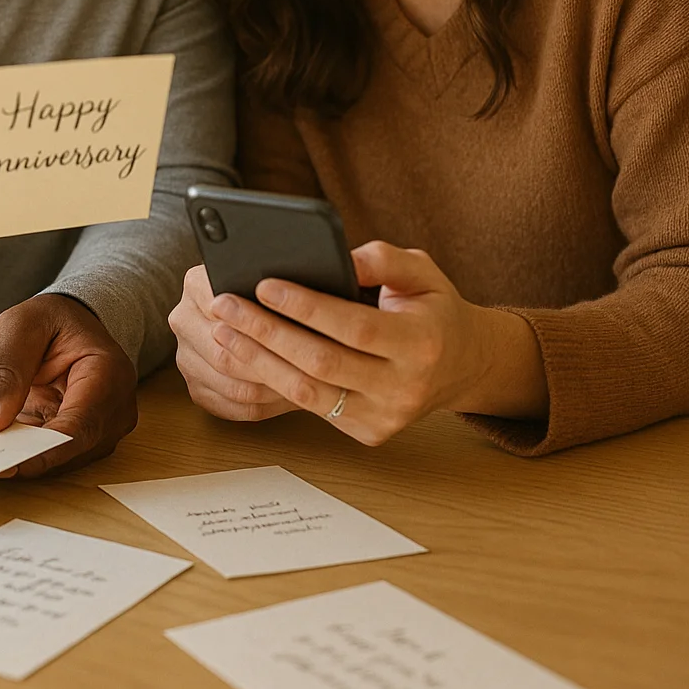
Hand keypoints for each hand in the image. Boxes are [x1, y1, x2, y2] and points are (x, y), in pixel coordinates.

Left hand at [0, 293, 137, 477]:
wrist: (70, 322)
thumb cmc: (51, 320)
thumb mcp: (20, 329)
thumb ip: (5, 373)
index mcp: (108, 372)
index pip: (80, 425)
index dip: (43, 451)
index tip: (4, 463)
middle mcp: (116, 406)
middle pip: (73, 449)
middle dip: (28, 456)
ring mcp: (104, 426)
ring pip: (63, 459)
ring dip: (25, 456)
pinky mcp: (86, 438)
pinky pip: (55, 455)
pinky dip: (26, 452)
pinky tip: (3, 440)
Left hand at [174, 242, 547, 443]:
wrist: (464, 365)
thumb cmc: (434, 309)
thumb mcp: (422, 272)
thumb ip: (382, 259)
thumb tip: (336, 256)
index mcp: (421, 342)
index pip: (354, 326)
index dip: (306, 307)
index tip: (264, 284)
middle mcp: (404, 388)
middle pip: (321, 363)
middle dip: (266, 332)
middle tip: (224, 305)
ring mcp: (385, 417)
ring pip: (309, 393)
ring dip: (258, 361)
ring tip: (223, 332)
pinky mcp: (368, 433)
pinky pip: (312, 407)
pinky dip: (274, 381)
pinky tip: (246, 355)